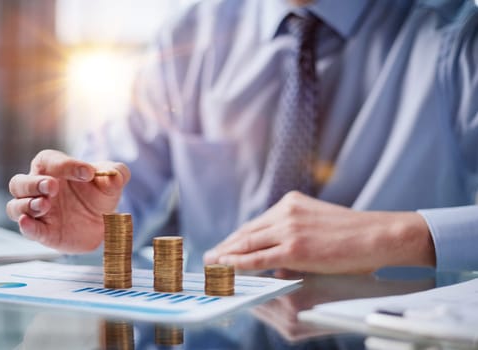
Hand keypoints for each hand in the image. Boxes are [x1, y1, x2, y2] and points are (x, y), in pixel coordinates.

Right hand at [6, 150, 129, 252]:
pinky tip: (27, 222)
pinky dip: (26, 226)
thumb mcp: (113, 180)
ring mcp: (39, 212)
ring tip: (45, 205)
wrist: (105, 220)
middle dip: (33, 183)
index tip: (89, 172)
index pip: (49, 160)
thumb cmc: (101, 193)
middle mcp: (40, 188)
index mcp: (55, 169)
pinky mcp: (43, 232)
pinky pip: (27, 229)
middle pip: (20, 183)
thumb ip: (117, 173)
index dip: (65, 164)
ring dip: (27, 205)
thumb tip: (115, 176)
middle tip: (52, 186)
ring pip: (16, 206)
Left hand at [204, 191, 434, 273]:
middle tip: (209, 256)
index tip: (224, 246)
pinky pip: (259, 258)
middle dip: (226, 246)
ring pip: (248, 244)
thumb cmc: (353, 234)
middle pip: (247, 232)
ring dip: (227, 255)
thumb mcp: (318, 224)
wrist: (377, 235)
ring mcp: (289, 228)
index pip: (256, 223)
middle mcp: (286, 211)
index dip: (237, 237)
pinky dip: (239, 263)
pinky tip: (226, 267)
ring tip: (211, 264)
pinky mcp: (295, 247)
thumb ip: (294, 234)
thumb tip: (277, 257)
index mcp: (291, 202)